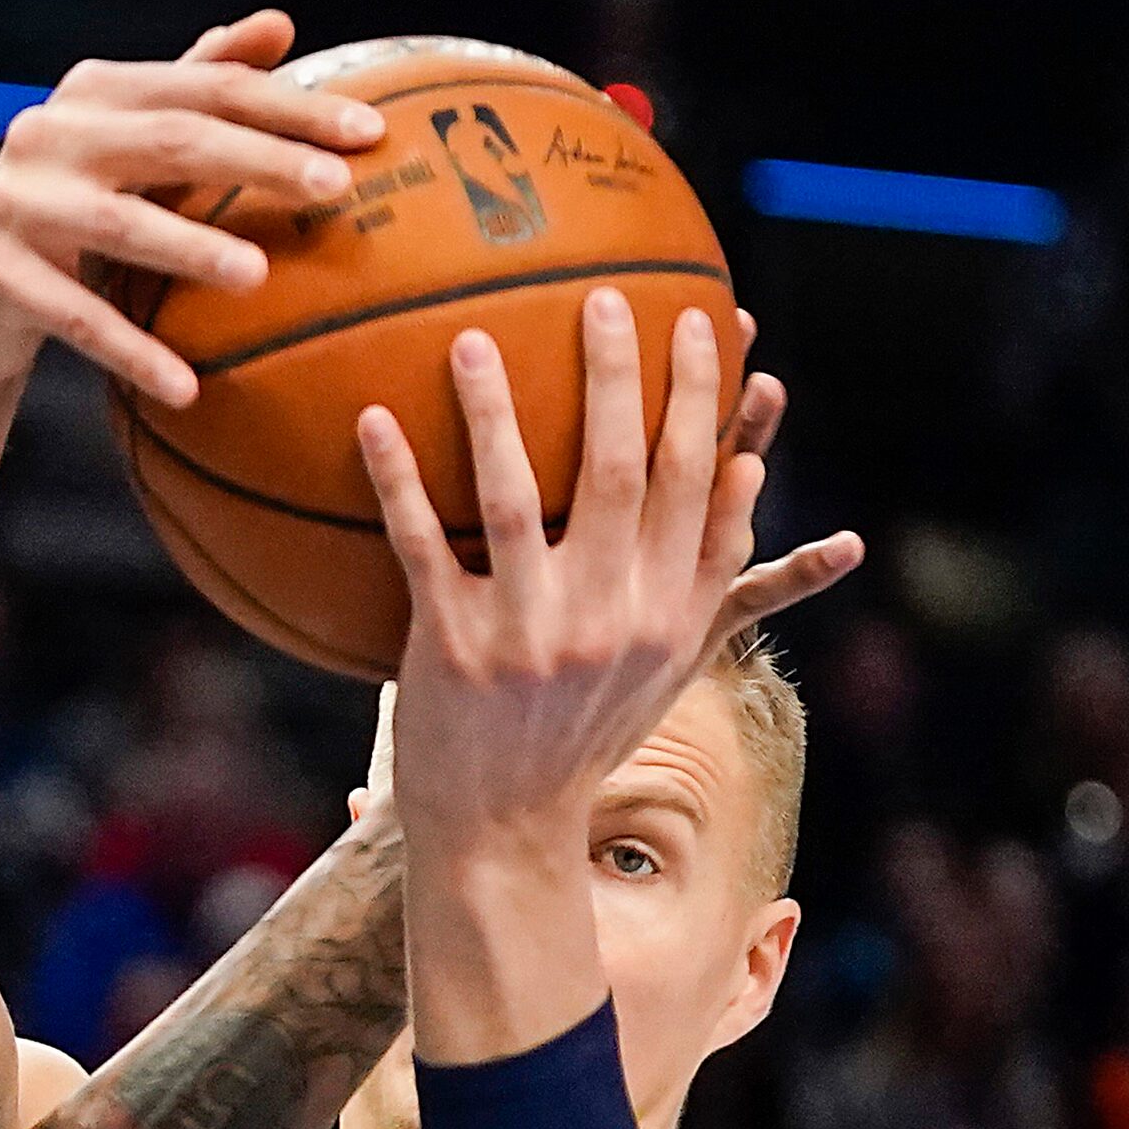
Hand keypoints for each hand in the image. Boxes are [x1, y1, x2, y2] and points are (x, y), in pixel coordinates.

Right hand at [0, 10, 382, 410]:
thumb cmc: (71, 215)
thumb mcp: (129, 147)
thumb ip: (197, 86)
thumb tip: (280, 26)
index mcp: (96, 91)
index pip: (209, 87)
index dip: (291, 104)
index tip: (370, 132)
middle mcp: (50, 131)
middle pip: (173, 138)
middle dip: (260, 161)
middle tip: (335, 190)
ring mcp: (16, 201)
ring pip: (120, 224)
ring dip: (192, 250)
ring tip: (258, 277)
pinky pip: (75, 318)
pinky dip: (131, 353)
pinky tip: (186, 388)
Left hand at [357, 289, 862, 851]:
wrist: (505, 830)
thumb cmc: (583, 733)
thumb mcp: (666, 663)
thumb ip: (711, 572)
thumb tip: (753, 474)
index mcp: (669, 613)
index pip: (703, 483)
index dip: (704, 397)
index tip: (699, 322)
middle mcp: (610, 618)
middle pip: (623, 471)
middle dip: (618, 374)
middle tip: (604, 298)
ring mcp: (530, 634)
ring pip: (516, 496)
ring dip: (493, 410)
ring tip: (473, 339)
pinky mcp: (453, 649)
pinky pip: (422, 544)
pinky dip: (398, 479)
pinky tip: (375, 418)